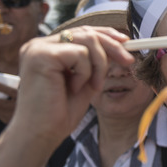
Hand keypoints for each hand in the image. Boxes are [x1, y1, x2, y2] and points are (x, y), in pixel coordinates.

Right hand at [8, 26, 132, 149]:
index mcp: (48, 49)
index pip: (81, 32)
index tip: (125, 43)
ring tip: (93, 86)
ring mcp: (37, 48)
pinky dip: (85, 72)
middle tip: (128, 61)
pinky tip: (74, 88)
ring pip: (87, 40)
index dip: (106, 34)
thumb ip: (96, 61)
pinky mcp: (40, 55)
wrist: (42, 134)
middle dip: (112, 46)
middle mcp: (39, 44)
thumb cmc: (60, 112)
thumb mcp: (85, 80)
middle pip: (86, 32)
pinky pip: (80, 53)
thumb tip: (119, 44)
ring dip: (99, 65)